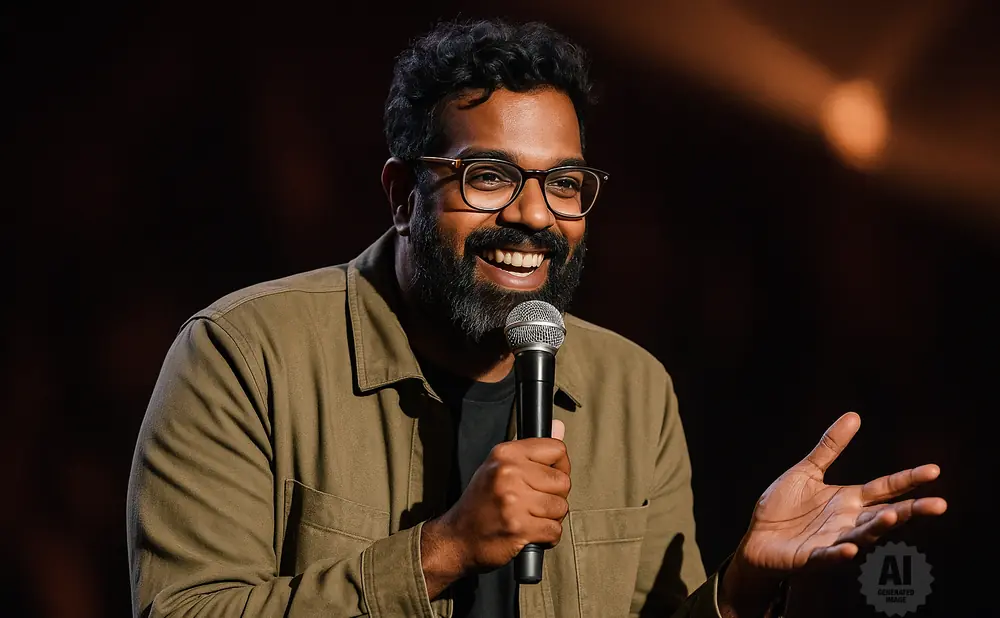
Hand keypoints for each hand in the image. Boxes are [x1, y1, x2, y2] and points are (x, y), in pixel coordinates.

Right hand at [421, 420, 569, 597]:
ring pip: (561, 507)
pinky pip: (554, 530)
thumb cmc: (480, 501)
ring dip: (552, 517)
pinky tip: (532, 532)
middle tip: (536, 502)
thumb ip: (531, 449)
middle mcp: (509, 473)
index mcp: (505, 454)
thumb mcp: (499, 466)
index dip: (560, 466)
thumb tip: (559, 426)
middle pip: (563, 481)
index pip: (556, 450)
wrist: (457, 536)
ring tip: (532, 517)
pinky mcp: (519, 527)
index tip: (549, 476)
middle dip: (556, 496)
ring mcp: (514, 501)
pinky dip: (548, 535)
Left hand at [720, 412, 946, 616]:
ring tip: (893, 515)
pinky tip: (851, 549)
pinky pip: (829, 557)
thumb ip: (830, 447)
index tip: (934, 470)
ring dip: (878, 528)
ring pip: (863, 536)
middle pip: (885, 515)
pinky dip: (840, 554)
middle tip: (939, 505)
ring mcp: (833, 541)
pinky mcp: (811, 557)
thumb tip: (854, 415)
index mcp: (849, 500)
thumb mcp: (807, 471)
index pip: (885, 489)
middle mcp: (848, 522)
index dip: (908, 480)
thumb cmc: (783, 507)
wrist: (757, 538)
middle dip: (911, 511)